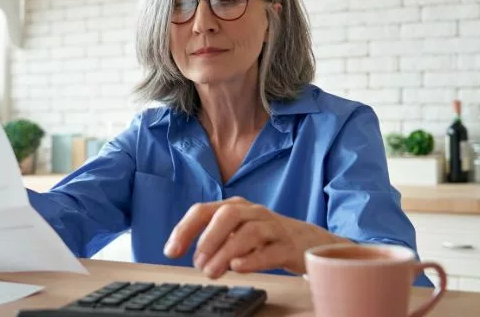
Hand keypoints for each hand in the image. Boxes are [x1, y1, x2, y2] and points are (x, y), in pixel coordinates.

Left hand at [163, 197, 350, 278]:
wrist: (308, 242)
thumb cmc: (265, 238)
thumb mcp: (237, 233)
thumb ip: (215, 241)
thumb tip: (194, 257)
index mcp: (235, 207)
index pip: (204, 211)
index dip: (184, 229)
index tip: (171, 251)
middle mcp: (253, 212)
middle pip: (228, 215)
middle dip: (208, 238)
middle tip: (197, 263)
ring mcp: (273, 227)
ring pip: (249, 232)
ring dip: (226, 252)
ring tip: (212, 272)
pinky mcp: (289, 246)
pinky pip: (271, 250)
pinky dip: (253, 259)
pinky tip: (238, 267)